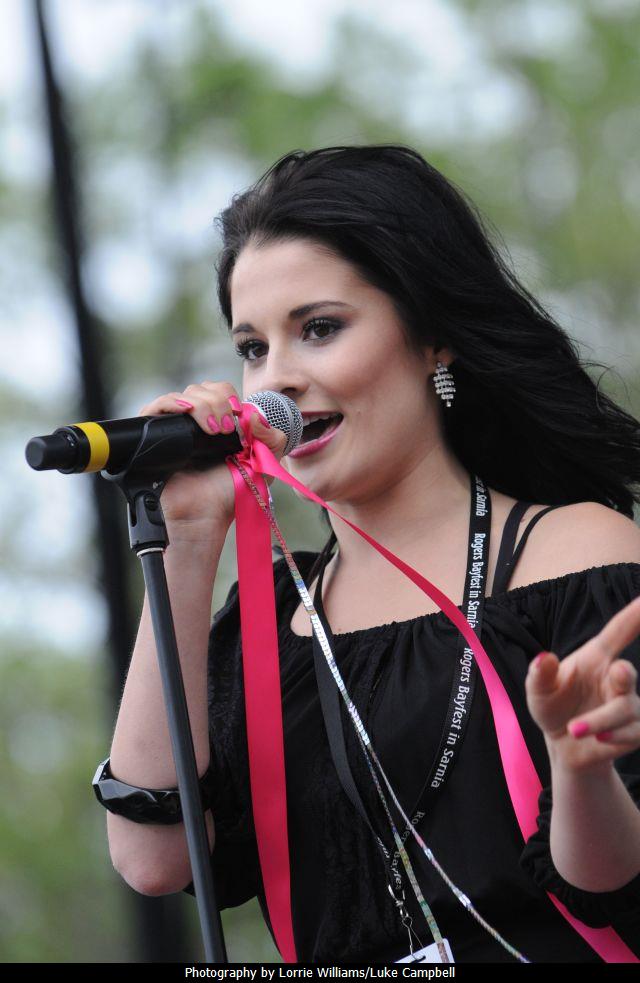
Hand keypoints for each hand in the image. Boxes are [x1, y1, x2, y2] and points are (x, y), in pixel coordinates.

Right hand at [138, 381, 287, 539]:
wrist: (206, 515)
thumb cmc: (231, 494)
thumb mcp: (263, 465)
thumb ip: (272, 439)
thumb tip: (255, 416)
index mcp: (219, 423)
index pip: (219, 390)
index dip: (228, 396)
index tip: (238, 416)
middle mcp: (195, 423)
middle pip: (200, 388)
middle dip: (218, 402)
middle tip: (226, 429)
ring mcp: (175, 429)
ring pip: (183, 395)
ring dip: (202, 405)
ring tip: (213, 431)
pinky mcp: (154, 437)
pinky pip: (156, 407)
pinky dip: (173, 403)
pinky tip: (187, 413)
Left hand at [525, 595, 639, 771]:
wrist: (563, 746)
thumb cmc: (552, 707)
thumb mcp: (539, 691)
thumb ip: (539, 674)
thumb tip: (542, 657)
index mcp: (596, 658)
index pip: (619, 631)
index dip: (635, 615)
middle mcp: (615, 678)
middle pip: (627, 672)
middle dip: (625, 674)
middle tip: (620, 673)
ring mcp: (628, 704)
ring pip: (625, 709)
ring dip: (599, 721)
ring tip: (574, 729)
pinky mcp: (634, 730)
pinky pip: (634, 732)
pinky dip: (615, 736)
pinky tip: (599, 739)